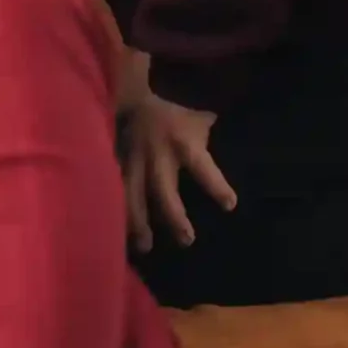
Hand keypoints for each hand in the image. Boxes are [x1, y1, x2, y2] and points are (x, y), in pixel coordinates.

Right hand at [118, 92, 237, 252]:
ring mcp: (134, 165)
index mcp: (183, 145)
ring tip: (145, 247)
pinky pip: (116, 193)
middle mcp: (158, 158)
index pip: (203, 168)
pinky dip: (118, 214)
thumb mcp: (194, 120)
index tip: (230, 205)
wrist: (128, 100)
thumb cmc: (169, 114)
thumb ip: (210, 135)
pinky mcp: (117, 169)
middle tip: (187, 240)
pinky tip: (118, 233)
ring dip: (139, 223)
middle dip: (174, 216)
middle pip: (165, 190)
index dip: (216, 186)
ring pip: (134, 196)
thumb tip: (231, 139)